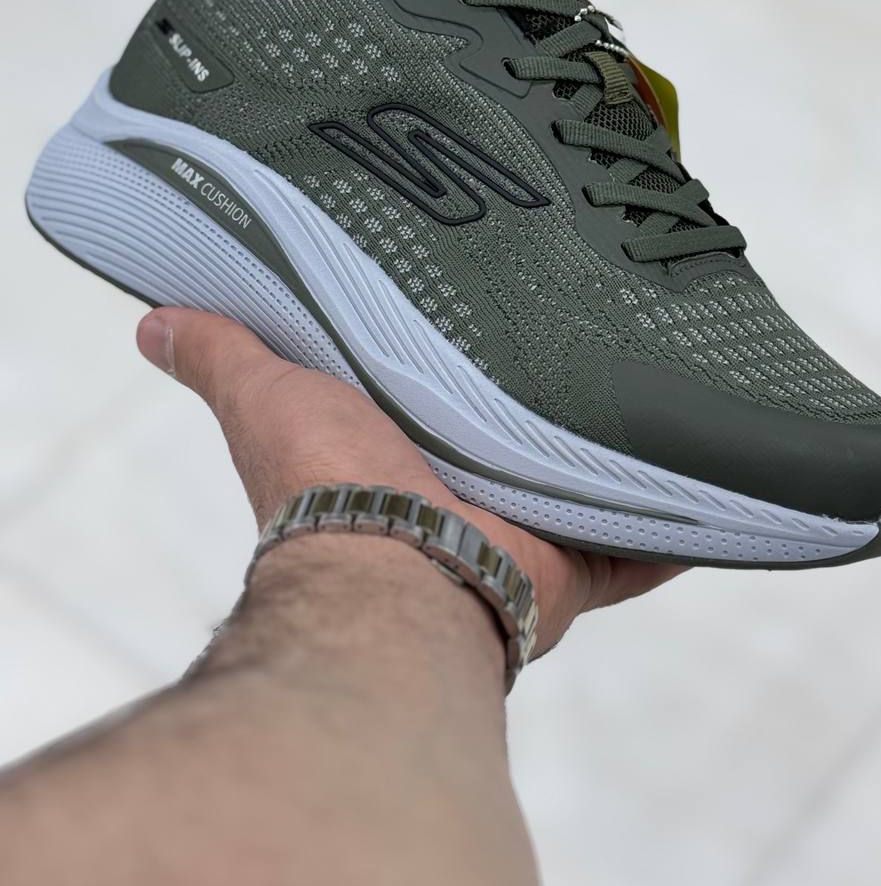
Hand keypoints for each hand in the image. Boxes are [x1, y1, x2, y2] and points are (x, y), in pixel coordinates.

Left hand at [137, 308, 683, 655]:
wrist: (398, 574)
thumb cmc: (330, 489)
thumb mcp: (269, 396)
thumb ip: (223, 353)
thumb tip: (151, 323)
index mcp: (409, 456)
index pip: (450, 400)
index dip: (471, 365)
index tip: (499, 311)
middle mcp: (475, 499)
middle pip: (530, 442)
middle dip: (558, 400)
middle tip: (601, 325)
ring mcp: (535, 533)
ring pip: (596, 486)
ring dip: (623, 452)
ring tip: (672, 378)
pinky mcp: (584, 562)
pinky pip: (652, 545)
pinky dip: (687, 526)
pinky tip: (723, 479)